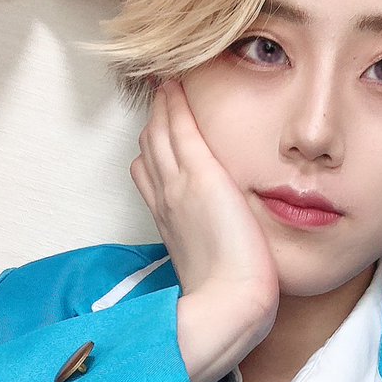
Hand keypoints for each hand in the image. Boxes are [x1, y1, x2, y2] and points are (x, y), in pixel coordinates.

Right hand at [130, 80, 278, 381]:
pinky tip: (175, 81)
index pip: (150, 173)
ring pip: (160, 132)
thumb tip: (217, 242)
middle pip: (150, 147)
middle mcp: (166, 199)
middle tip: (160, 89)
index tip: (157, 130)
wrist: (231, 302)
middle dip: (154, 119)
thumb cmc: (229, 295)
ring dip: (162, 104)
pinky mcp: (200, 175)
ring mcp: (179, 185)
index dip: (152, 149)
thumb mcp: (211, 265)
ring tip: (166, 79)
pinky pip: (180, 126)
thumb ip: (210, 245)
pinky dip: (175, 102)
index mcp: (169, 220)